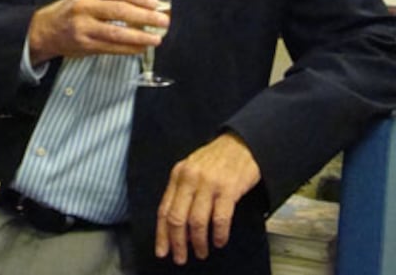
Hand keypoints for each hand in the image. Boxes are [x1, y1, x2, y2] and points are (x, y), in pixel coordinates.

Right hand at [28, 0, 166, 64]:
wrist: (47, 29)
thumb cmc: (73, 8)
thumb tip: (145, 0)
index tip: (155, 3)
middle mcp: (84, 6)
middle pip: (120, 11)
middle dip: (145, 17)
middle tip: (163, 21)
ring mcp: (83, 26)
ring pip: (117, 32)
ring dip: (140, 36)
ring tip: (156, 38)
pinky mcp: (84, 45)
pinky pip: (112, 47)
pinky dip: (129, 48)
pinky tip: (141, 47)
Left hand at [155, 133, 260, 264]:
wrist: (240, 144)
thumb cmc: (216, 159)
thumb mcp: (192, 170)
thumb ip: (182, 193)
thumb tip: (176, 227)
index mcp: (178, 174)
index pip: (164, 209)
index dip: (162, 234)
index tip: (162, 251)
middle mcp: (190, 178)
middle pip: (177, 218)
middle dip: (178, 243)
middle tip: (181, 258)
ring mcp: (209, 183)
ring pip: (196, 222)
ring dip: (198, 242)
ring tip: (202, 251)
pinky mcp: (228, 188)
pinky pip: (220, 219)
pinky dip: (218, 235)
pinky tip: (219, 240)